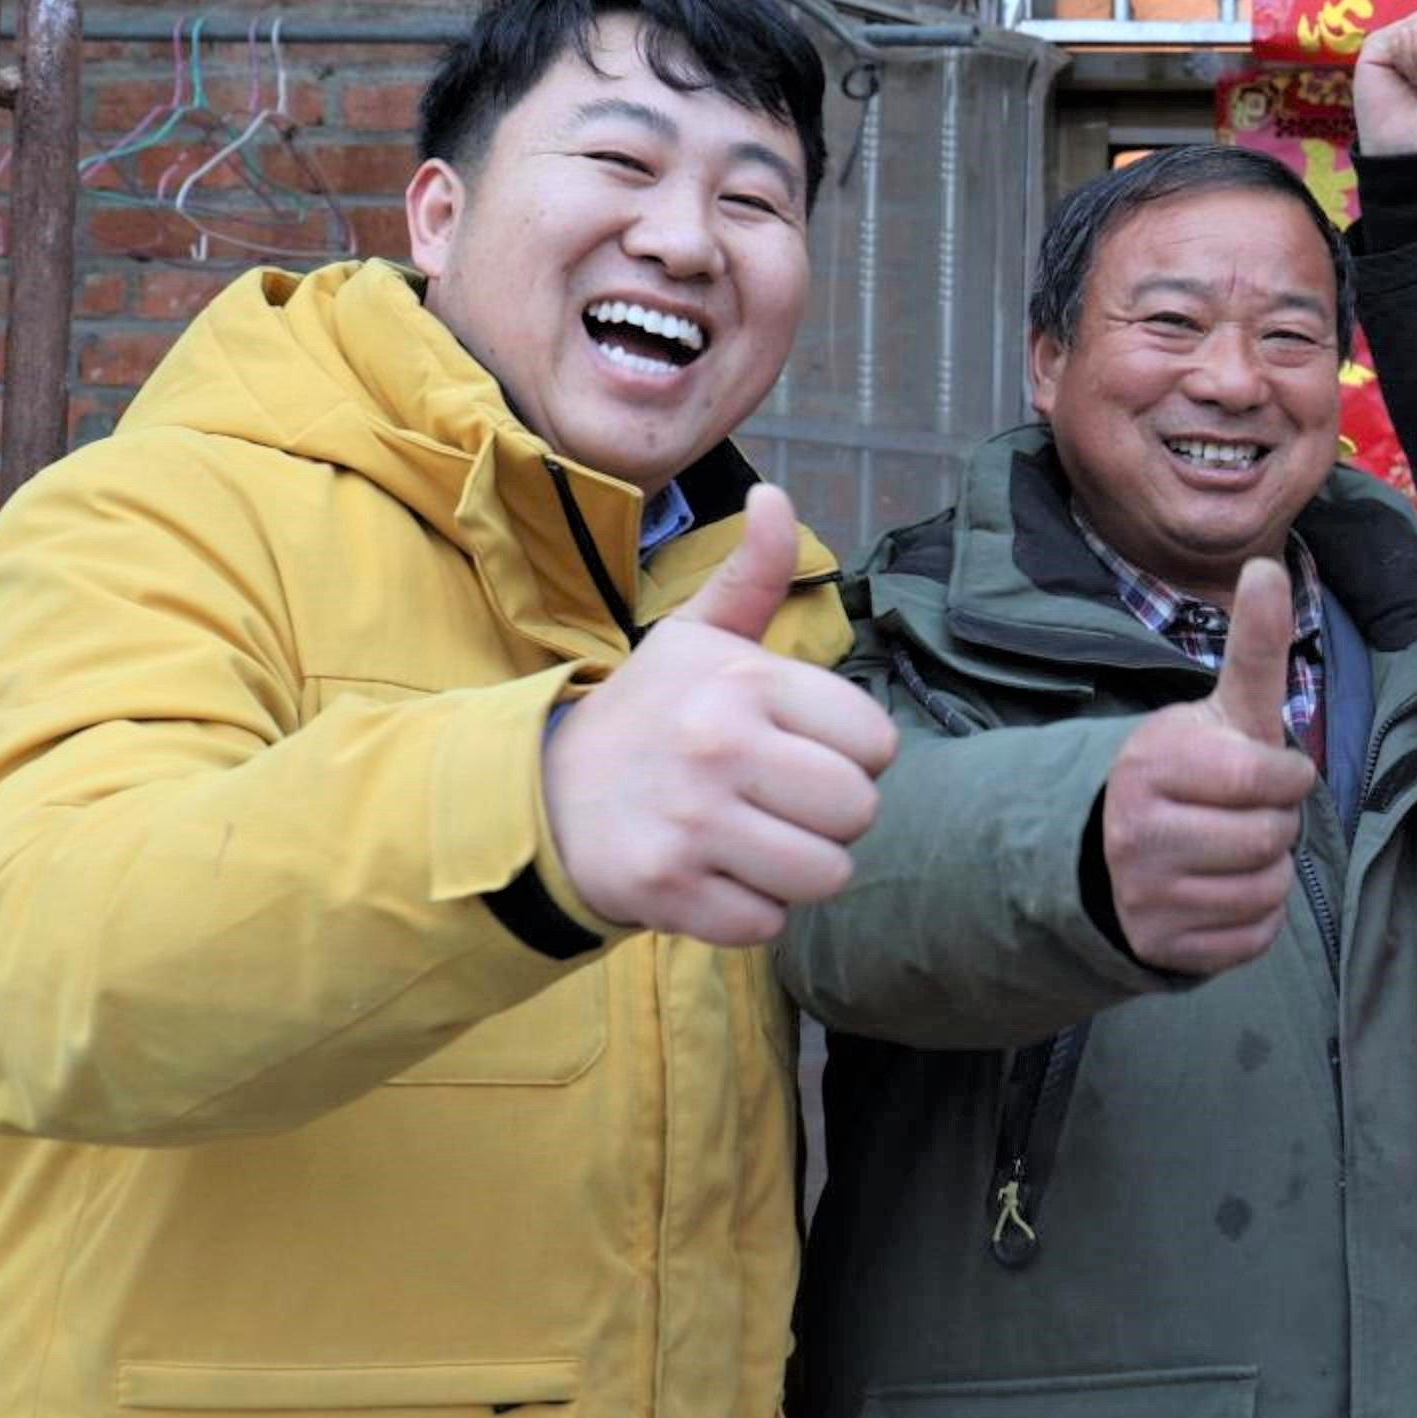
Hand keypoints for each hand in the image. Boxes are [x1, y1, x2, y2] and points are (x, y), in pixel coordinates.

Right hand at [543, 485, 895, 946]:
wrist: (539, 794)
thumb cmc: (648, 717)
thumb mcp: (695, 638)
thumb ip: (750, 574)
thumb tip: (773, 493)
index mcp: (742, 682)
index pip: (877, 742)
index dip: (851, 756)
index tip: (800, 750)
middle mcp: (719, 746)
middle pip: (859, 812)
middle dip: (830, 817)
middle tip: (776, 803)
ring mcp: (691, 823)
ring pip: (826, 875)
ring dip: (796, 869)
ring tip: (750, 840)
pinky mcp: (666, 891)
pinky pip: (768, 924)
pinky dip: (749, 911)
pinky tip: (711, 876)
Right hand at [1098, 559, 1320, 973]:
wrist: (1113, 846)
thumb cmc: (1192, 768)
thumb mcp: (1221, 707)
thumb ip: (1254, 645)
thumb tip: (1267, 564)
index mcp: (1152, 763)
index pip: (1269, 778)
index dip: (1285, 775)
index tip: (1265, 770)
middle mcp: (1136, 832)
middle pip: (1273, 838)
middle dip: (1277, 822)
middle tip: (1244, 812)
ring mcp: (1144, 896)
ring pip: (1266, 890)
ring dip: (1268, 871)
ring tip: (1231, 848)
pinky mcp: (1159, 947)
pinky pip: (1253, 938)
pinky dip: (1254, 917)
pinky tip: (1221, 889)